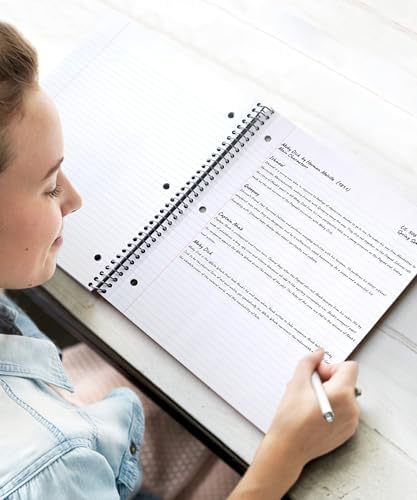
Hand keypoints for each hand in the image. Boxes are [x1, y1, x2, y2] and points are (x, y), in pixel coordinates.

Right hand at [228, 350, 359, 499]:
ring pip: (344, 396)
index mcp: (342, 393)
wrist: (288, 449)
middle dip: (329, 381)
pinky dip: (332, 408)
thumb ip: (309, 362)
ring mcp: (351, 422)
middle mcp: (352, 408)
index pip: (349, 367)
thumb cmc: (290, 419)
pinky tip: (315, 414)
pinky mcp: (347, 432)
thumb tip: (319, 353)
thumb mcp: (296, 383)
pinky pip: (344, 411)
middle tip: (309, 390)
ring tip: (310, 404)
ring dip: (330, 394)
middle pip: (346, 381)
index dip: (332, 367)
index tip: (318, 376)